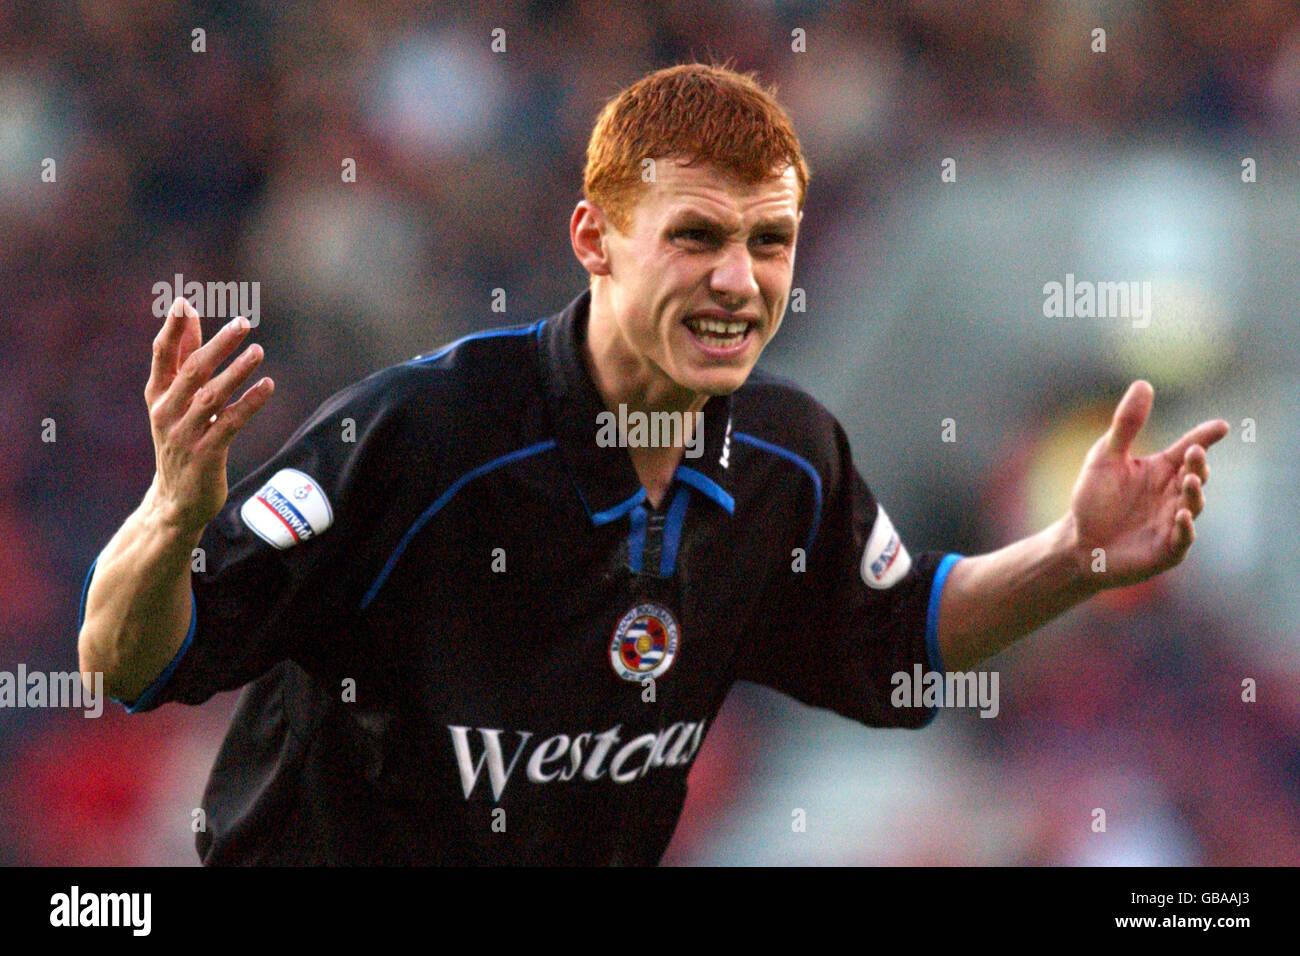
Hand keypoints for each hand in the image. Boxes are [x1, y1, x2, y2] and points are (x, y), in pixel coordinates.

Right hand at [144, 297, 273, 533]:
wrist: (176, 499)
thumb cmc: (180, 440)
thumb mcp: (175, 400)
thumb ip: (183, 357)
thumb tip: (187, 311)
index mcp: (157, 395)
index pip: (162, 355)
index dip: (172, 329)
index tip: (184, 302)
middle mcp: (166, 412)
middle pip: (192, 371)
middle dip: (217, 345)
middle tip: (242, 323)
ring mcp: (184, 434)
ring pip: (211, 396)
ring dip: (237, 372)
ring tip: (258, 350)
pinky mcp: (206, 454)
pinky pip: (230, 423)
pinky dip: (250, 403)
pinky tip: (268, 385)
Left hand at [1068, 380, 1227, 588]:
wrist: (1079, 543)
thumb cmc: (1093, 499)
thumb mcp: (1105, 457)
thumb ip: (1126, 425)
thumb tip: (1144, 383)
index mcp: (1162, 470)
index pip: (1188, 449)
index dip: (1205, 437)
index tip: (1221, 426)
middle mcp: (1172, 493)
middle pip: (1194, 475)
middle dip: (1198, 464)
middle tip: (1195, 453)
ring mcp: (1173, 521)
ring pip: (1193, 505)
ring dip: (1194, 493)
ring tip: (1190, 480)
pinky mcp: (1167, 548)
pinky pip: (1182, 538)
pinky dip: (1185, 528)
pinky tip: (1181, 515)